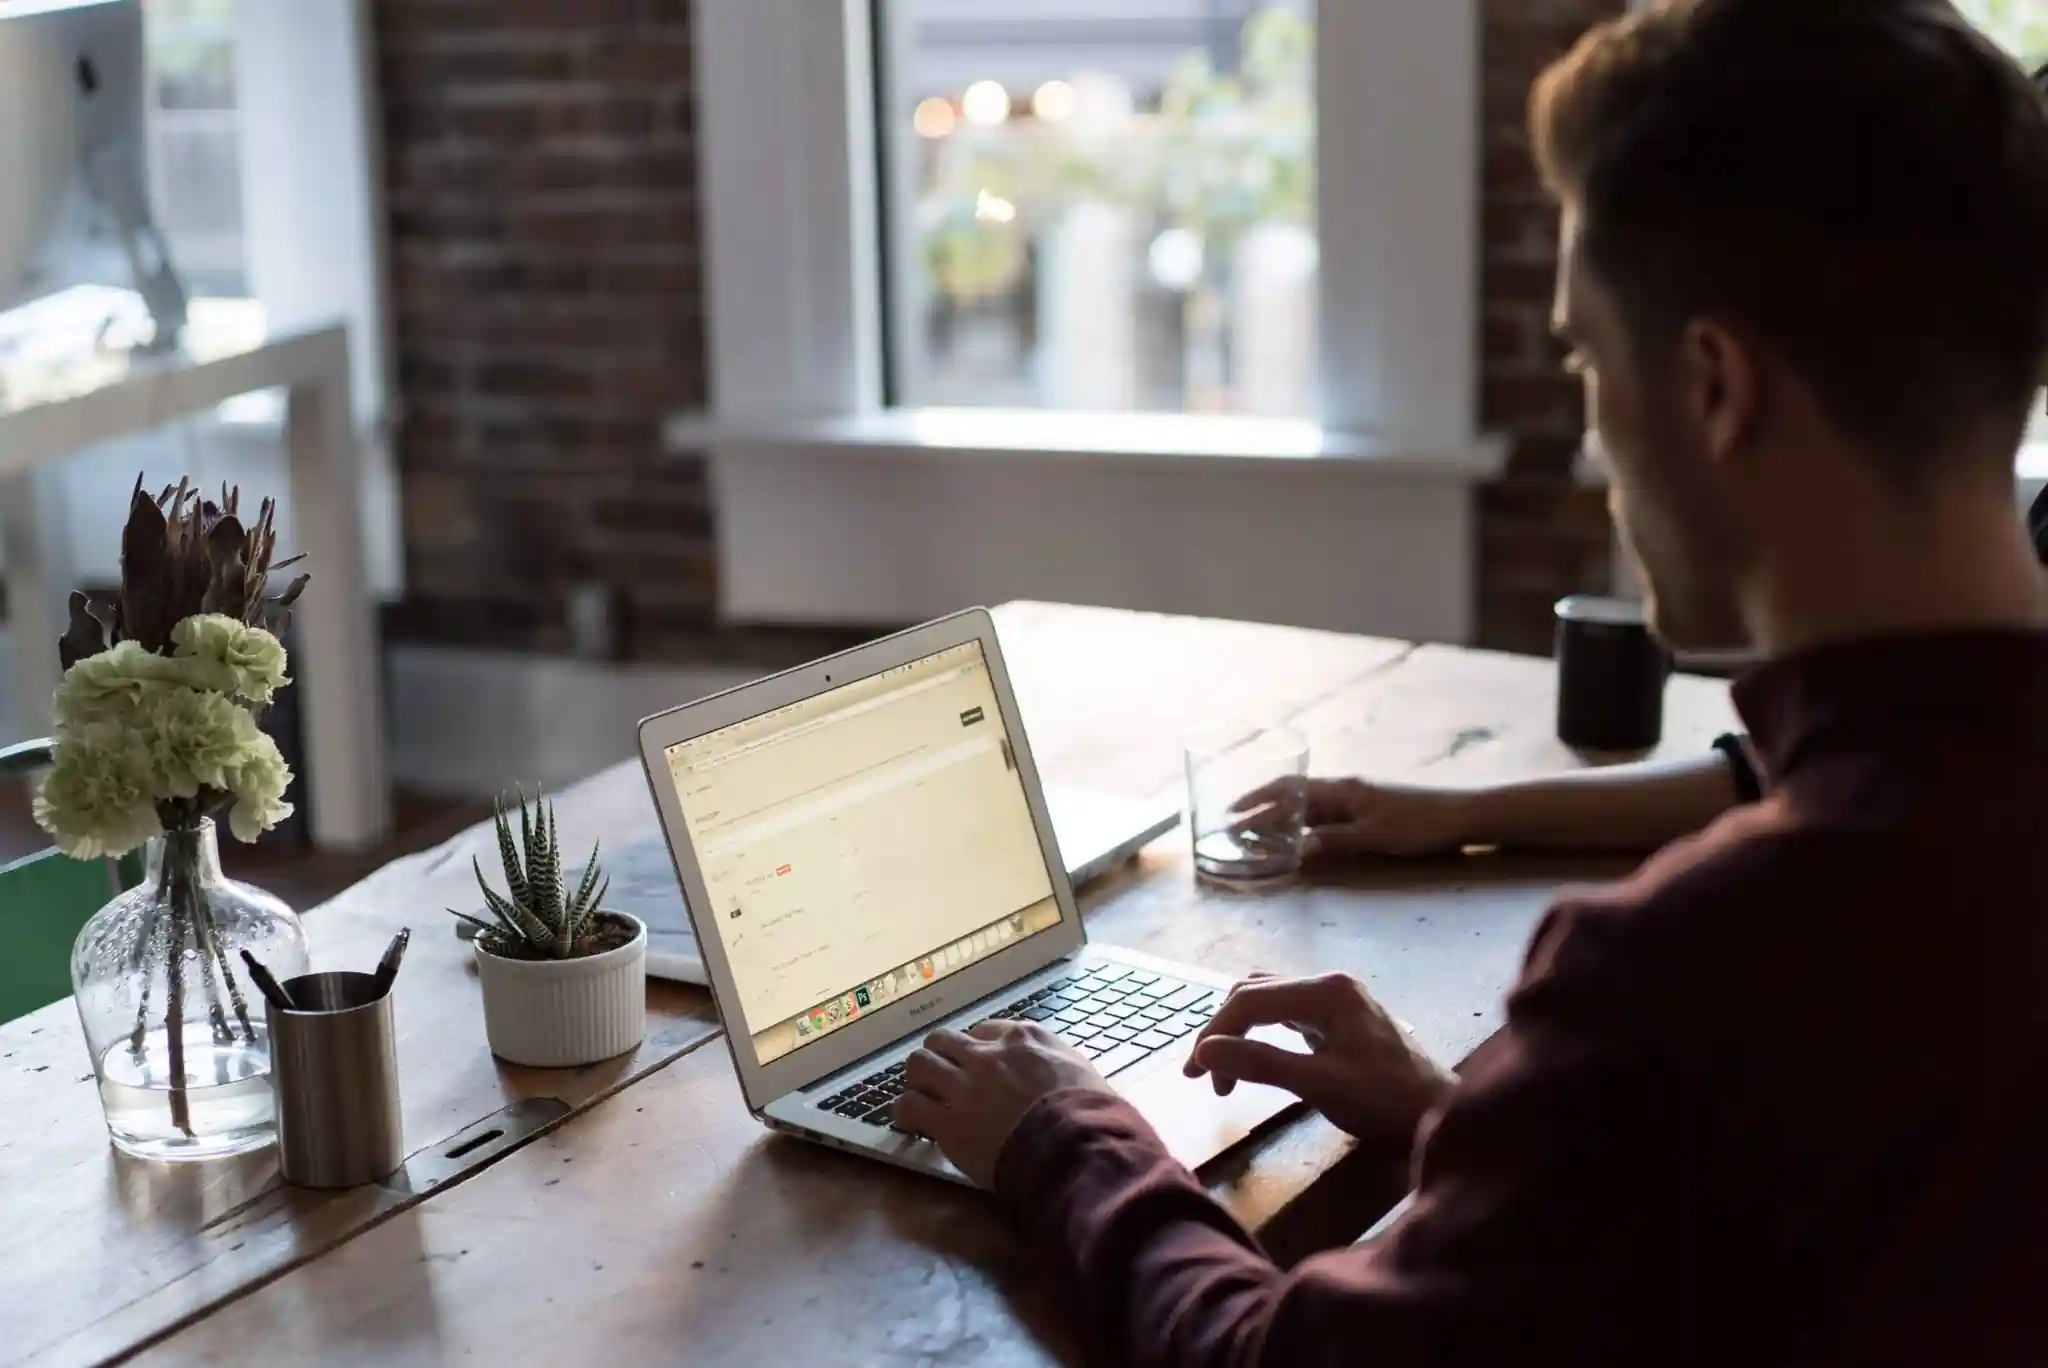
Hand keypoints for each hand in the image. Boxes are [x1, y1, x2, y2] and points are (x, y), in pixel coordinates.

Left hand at [897, 1020, 1114, 1187]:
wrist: (1075, 1146)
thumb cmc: (1092, 1112)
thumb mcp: (1082, 1070)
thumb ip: (1058, 1063)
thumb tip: (1054, 1073)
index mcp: (1022, 1038)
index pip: (985, 1030)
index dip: (978, 1048)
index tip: (979, 1066)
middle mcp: (987, 1054)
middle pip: (943, 1040)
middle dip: (940, 1057)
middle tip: (943, 1078)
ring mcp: (963, 1086)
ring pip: (918, 1064)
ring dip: (918, 1080)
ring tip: (923, 1096)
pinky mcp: (947, 1122)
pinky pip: (909, 1106)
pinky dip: (907, 1113)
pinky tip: (913, 1125)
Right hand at [1185, 973, 1453, 1143]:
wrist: (1443, 1117)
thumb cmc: (1387, 1102)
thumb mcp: (1319, 1085)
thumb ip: (1261, 1064)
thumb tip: (1204, 1052)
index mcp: (1326, 991)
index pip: (1250, 1000)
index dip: (1215, 1034)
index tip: (1194, 1074)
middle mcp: (1330, 984)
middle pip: (1254, 992)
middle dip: (1223, 1031)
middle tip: (1202, 1076)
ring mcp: (1337, 1000)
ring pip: (1268, 1001)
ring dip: (1240, 1032)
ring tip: (1223, 1073)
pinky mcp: (1341, 1020)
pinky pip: (1286, 1015)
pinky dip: (1261, 1035)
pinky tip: (1255, 1060)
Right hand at [1237, 777, 1471, 859]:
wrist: (1461, 816)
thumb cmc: (1419, 824)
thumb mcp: (1375, 837)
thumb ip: (1335, 841)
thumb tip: (1296, 848)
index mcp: (1341, 790)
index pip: (1289, 792)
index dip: (1257, 803)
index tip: (1231, 816)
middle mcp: (1343, 790)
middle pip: (1292, 794)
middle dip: (1260, 806)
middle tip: (1233, 823)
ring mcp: (1354, 799)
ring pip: (1306, 805)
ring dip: (1279, 816)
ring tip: (1255, 832)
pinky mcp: (1365, 811)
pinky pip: (1323, 814)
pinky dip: (1301, 823)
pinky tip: (1296, 837)